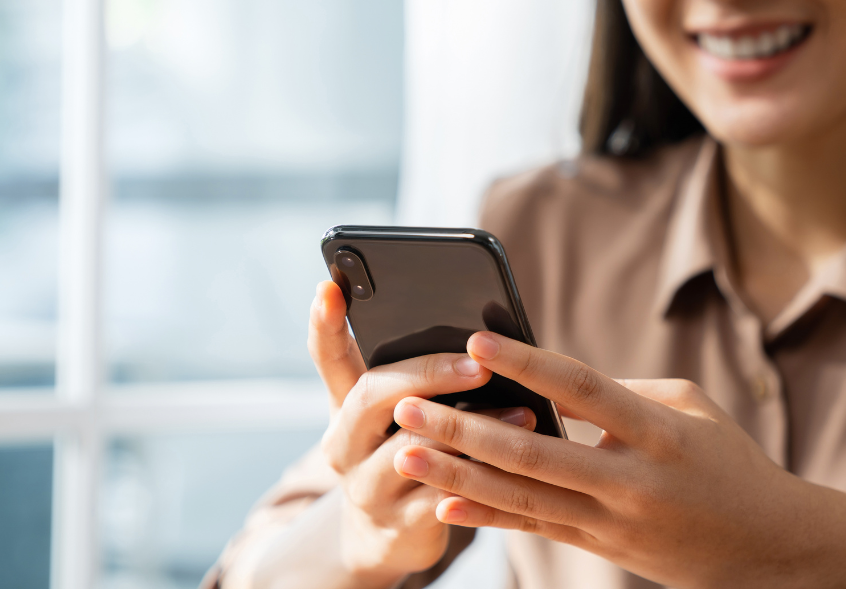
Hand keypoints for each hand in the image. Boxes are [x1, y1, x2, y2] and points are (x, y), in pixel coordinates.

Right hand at [308, 283, 536, 585]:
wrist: (379, 540)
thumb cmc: (398, 456)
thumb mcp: (391, 417)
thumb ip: (414, 377)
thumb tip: (475, 331)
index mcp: (343, 407)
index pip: (328, 357)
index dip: (325, 324)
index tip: (329, 287)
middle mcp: (344, 444)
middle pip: (371, 396)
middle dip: (427, 374)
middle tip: (477, 364)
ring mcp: (367, 488)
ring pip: (412, 451)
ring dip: (471, 429)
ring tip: (520, 412)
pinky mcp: (400, 527)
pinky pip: (443, 499)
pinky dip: (482, 478)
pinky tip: (516, 466)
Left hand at [391, 331, 845, 586]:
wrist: (765, 545)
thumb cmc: (726, 460)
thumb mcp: (688, 408)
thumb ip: (619, 391)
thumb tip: (549, 380)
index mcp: (658, 434)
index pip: (582, 390)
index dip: (528, 365)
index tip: (476, 341)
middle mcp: (630, 482)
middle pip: (532, 453)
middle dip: (462, 429)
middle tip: (407, 404)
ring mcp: (611, 521)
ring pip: (520, 498)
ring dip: (456, 475)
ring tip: (405, 452)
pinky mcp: (599, 546)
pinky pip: (533, 529)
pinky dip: (486, 518)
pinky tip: (442, 505)